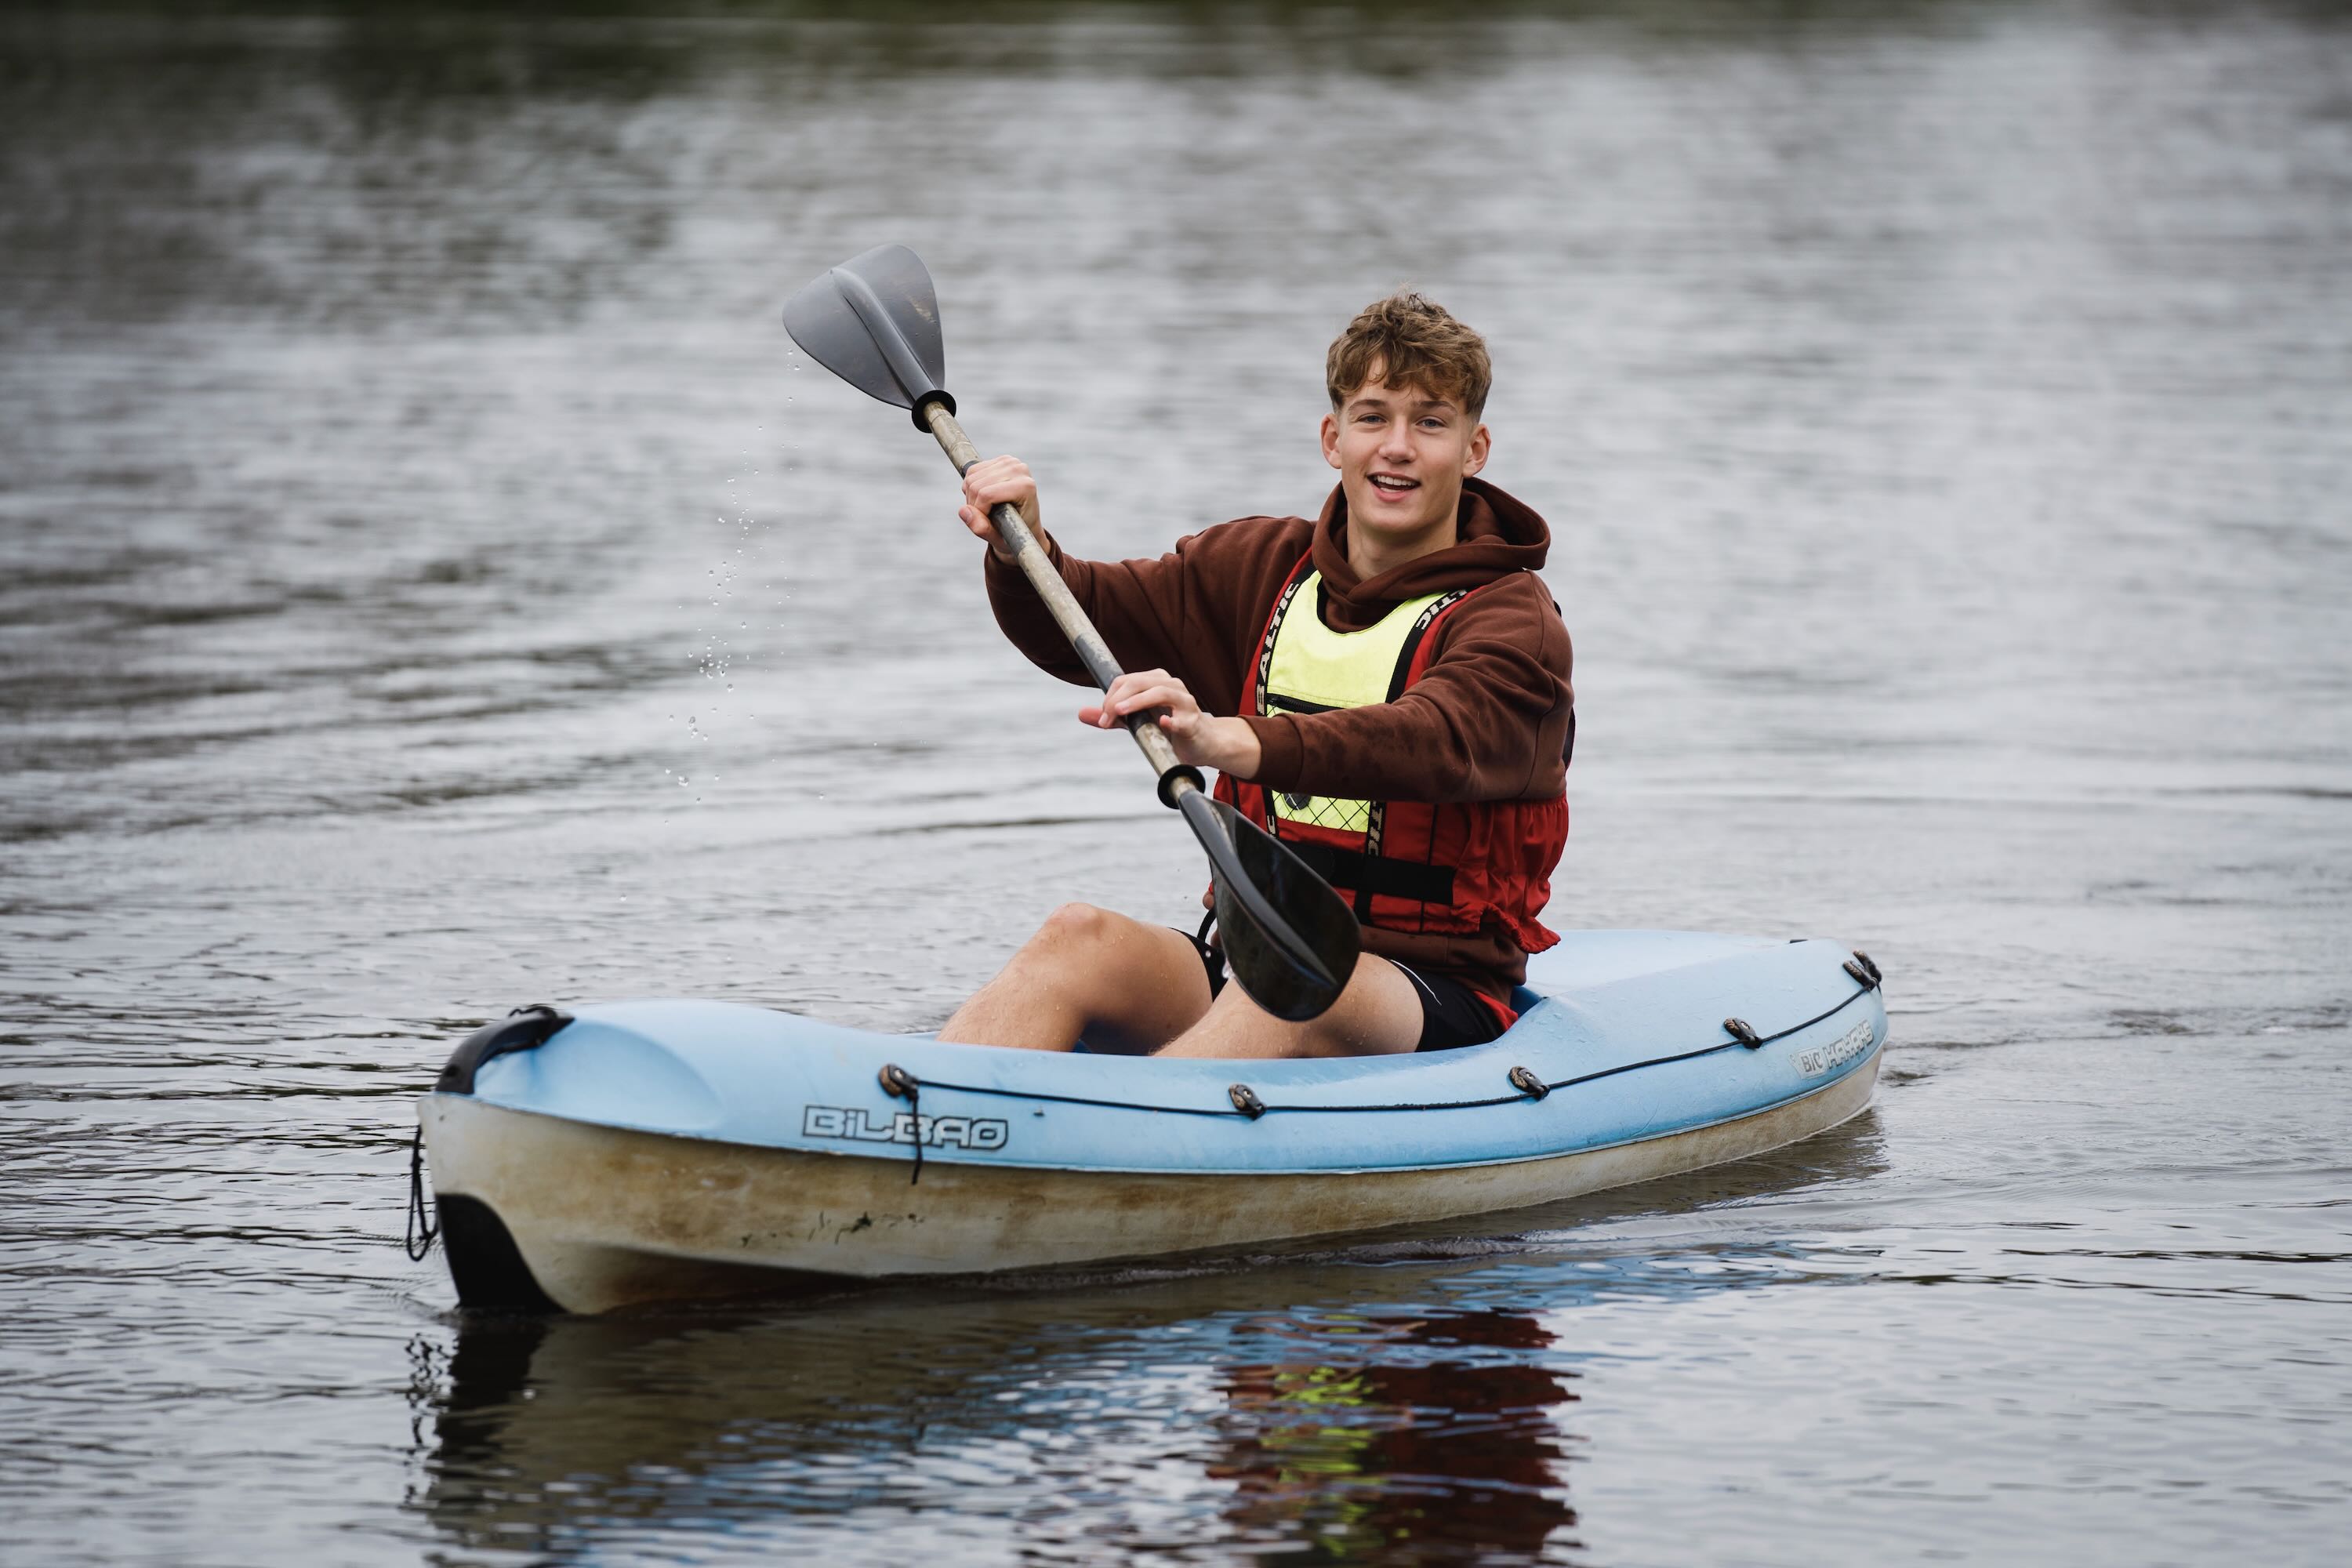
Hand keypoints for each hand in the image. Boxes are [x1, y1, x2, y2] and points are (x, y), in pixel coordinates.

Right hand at [959, 455, 1042, 560]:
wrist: (1025, 525)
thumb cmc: (1014, 534)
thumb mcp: (998, 539)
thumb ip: (982, 528)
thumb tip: (964, 511)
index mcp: (1025, 486)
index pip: (986, 495)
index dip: (979, 511)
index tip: (987, 523)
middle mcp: (1019, 469)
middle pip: (976, 485)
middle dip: (973, 505)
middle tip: (985, 516)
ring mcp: (1010, 461)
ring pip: (971, 478)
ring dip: (970, 497)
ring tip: (985, 508)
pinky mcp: (1001, 459)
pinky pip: (972, 471)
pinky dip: (970, 487)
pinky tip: (983, 497)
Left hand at [1080, 669, 1263, 777]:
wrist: (1202, 744)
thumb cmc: (1169, 728)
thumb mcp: (1138, 720)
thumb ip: (1113, 716)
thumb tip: (1081, 714)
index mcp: (1156, 681)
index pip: (1127, 680)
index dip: (1110, 696)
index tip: (1102, 717)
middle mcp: (1171, 685)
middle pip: (1140, 682)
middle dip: (1118, 699)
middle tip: (1106, 718)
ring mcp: (1185, 702)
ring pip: (1161, 692)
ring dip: (1138, 702)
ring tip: (1121, 712)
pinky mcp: (1194, 722)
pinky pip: (1182, 719)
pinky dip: (1171, 720)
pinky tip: (1162, 722)